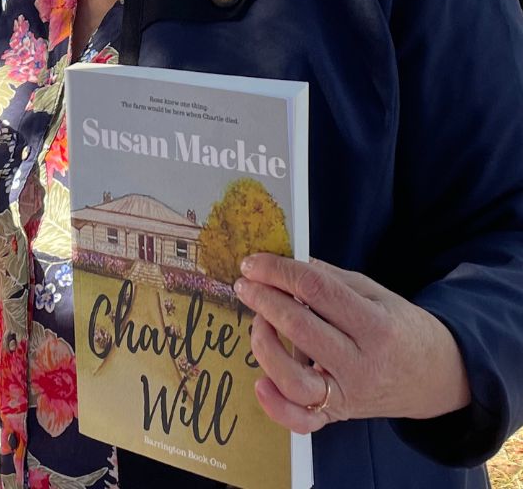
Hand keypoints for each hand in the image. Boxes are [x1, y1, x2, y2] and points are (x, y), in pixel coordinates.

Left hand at [233, 255, 470, 434]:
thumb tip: (283, 264)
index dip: (278, 271)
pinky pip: (301, 420)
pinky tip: (259, 382)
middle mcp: (362, 365)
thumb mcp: (374, 292)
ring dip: (264, 344)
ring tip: (259, 321)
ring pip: (293, 378)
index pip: (316, 290)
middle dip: (264, 299)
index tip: (253, 262)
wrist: (435, 375)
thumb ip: (328, 278)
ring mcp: (349, 396)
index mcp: (377, 325)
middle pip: (300, 328)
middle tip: (245, 284)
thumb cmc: (399, 327)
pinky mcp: (338, 415)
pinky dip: (276, 405)